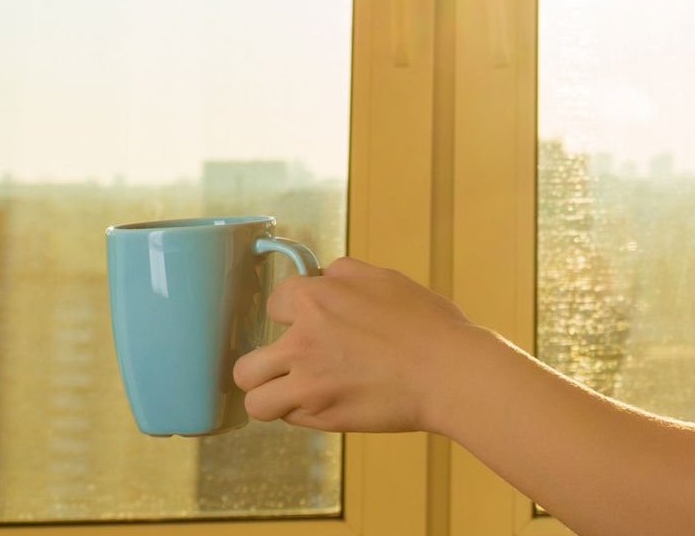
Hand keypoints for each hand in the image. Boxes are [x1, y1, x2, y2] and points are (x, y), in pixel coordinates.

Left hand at [230, 255, 482, 433]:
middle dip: (263, 365)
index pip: (273, 305)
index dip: (289, 315)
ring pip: (255, 399)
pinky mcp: (322, 416)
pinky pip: (290, 419)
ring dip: (270, 398)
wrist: (448, 371)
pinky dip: (301, 414)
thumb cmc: (426, 325)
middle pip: (246, 364)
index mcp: (315, 300)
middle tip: (287, 367)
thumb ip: (344, 275)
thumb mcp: (384, 278)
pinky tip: (324, 404)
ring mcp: (308, 384)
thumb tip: (325, 277)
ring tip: (291, 395)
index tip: (303, 325)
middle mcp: (301, 342)